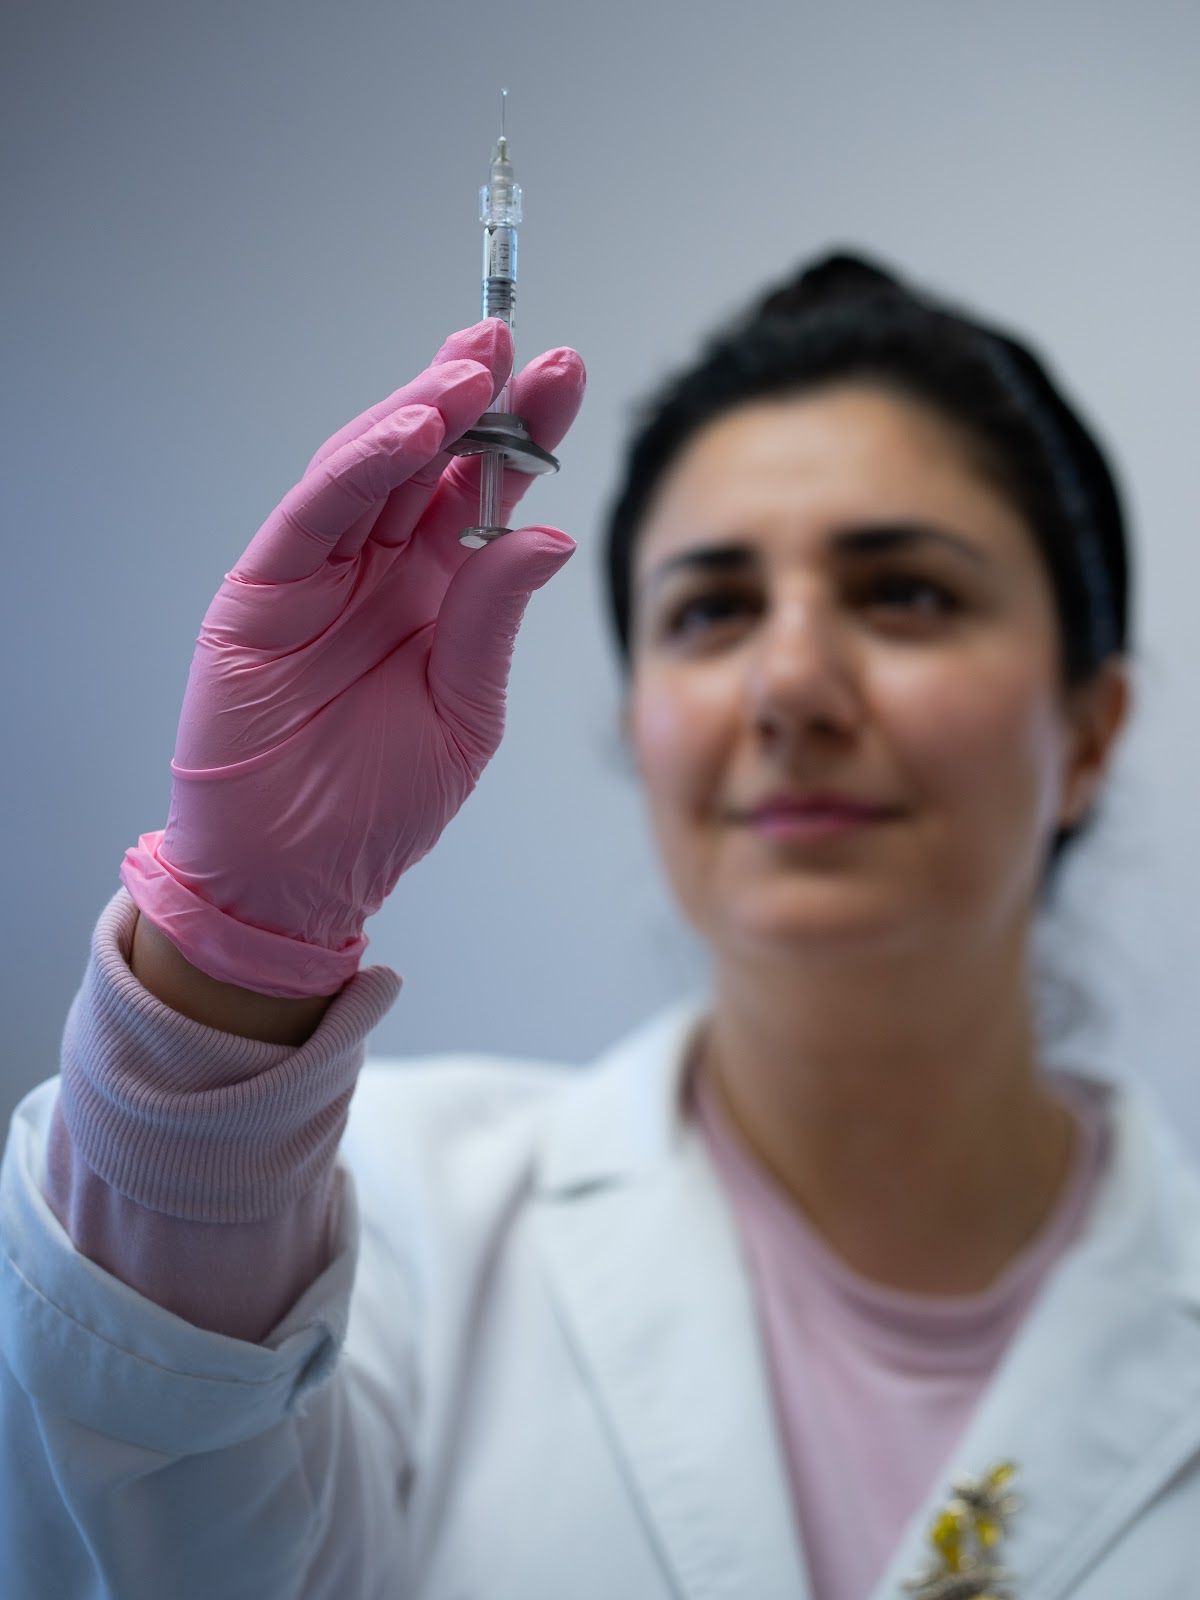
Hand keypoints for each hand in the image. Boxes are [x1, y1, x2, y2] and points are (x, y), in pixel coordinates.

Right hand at [120, 318, 585, 996]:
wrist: (297, 880)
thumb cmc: (380, 806)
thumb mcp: (464, 716)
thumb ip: (491, 622)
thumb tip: (543, 536)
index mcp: (437, 592)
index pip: (485, 494)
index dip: (524, 432)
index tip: (566, 375)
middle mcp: (380, 569)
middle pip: (430, 462)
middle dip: (474, 397)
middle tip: (519, 345)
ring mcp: (319, 574)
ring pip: (370, 469)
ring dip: (420, 414)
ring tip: (471, 371)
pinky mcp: (262, 592)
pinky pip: (313, 514)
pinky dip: (356, 470)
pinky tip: (409, 435)